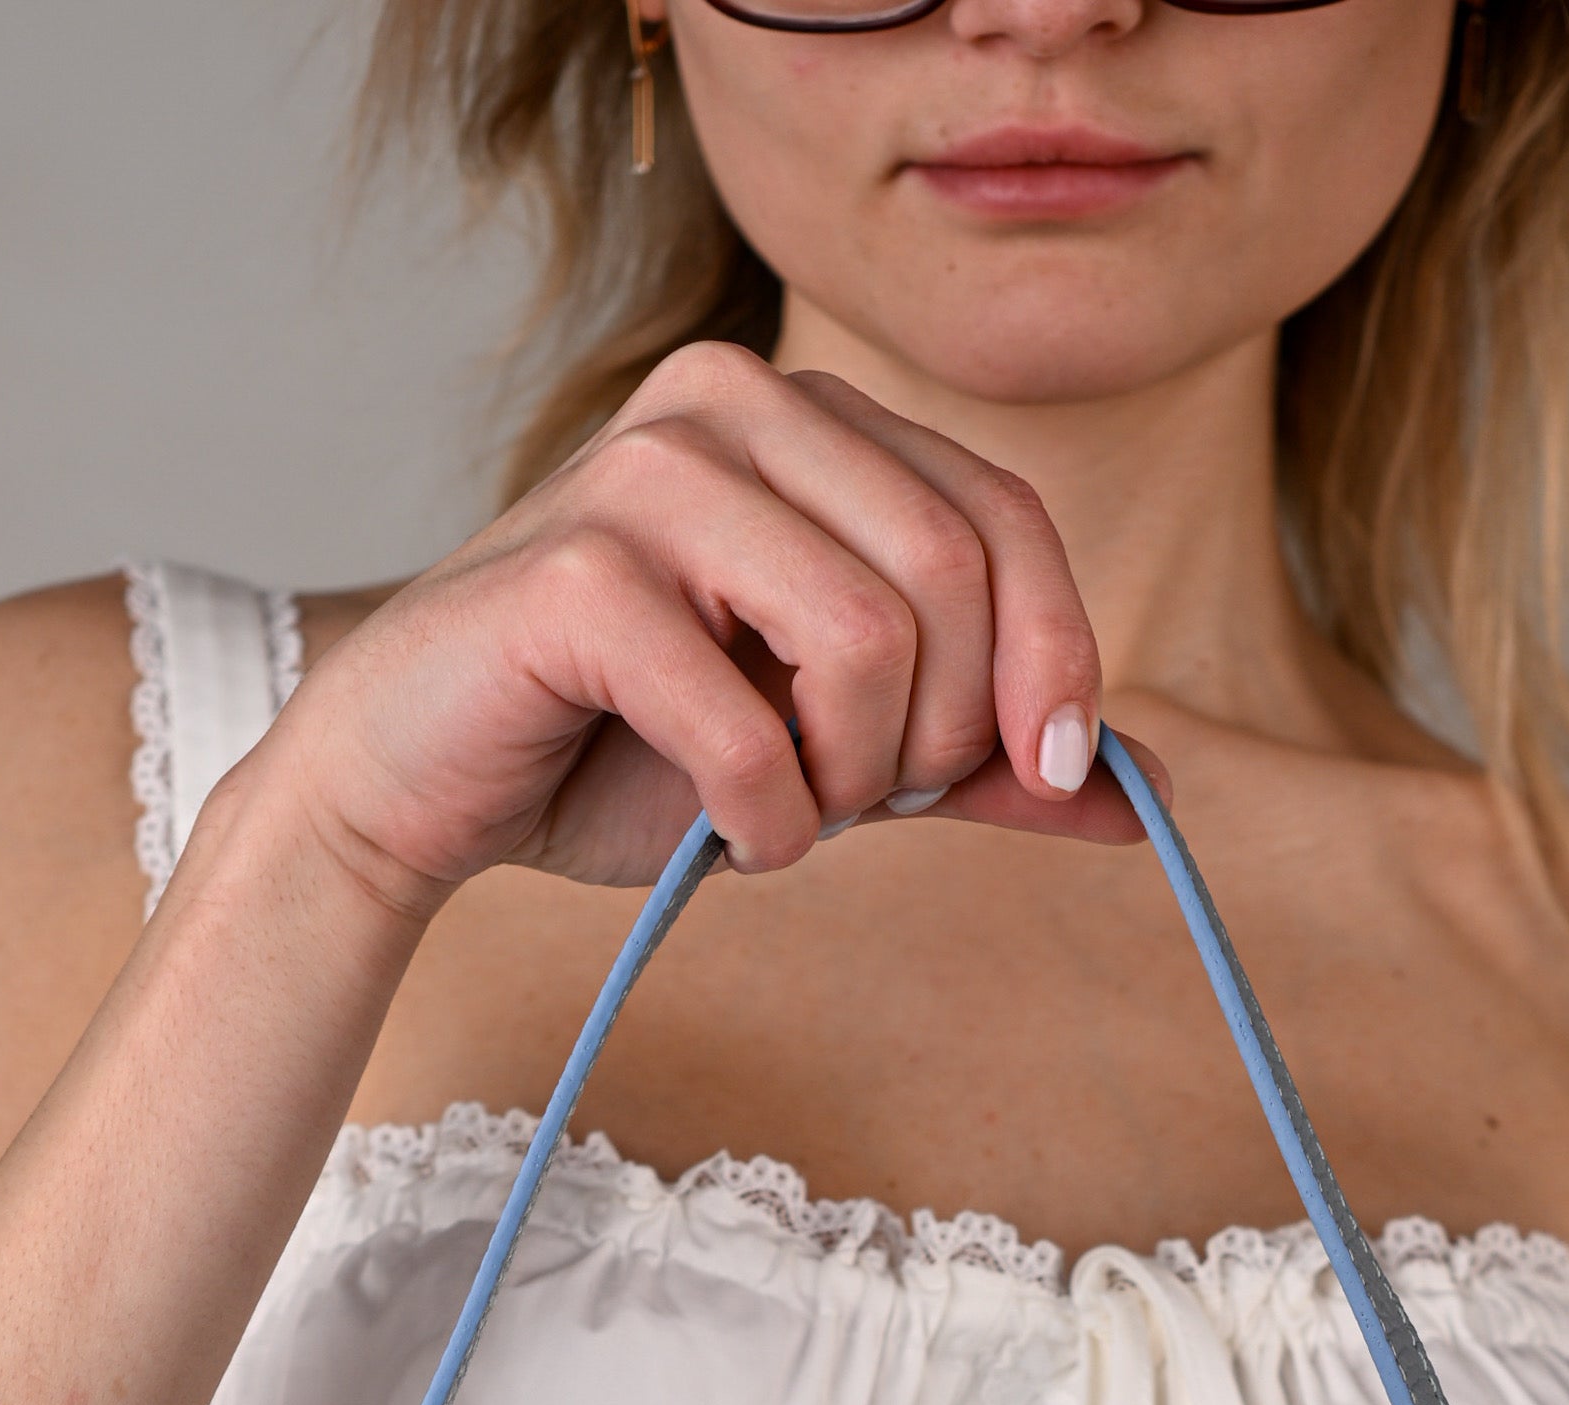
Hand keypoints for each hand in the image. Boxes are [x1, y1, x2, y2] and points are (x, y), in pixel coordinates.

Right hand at [273, 344, 1154, 912]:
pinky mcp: (572, 575)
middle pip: (951, 572)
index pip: (1002, 516)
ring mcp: (646, 472)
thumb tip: (1142, 794)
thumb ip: (975, 761)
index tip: (1051, 774)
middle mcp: (731, 406)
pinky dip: (763, 815)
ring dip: (852, 779)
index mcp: (805, 421)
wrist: (425, 784)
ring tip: (789, 815)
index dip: (1055, 657)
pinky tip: (728, 835)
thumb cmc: (621, 752)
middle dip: (941, 733)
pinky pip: (743, 719)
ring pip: (864, 635)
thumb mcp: (831, 755)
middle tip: (869, 803)